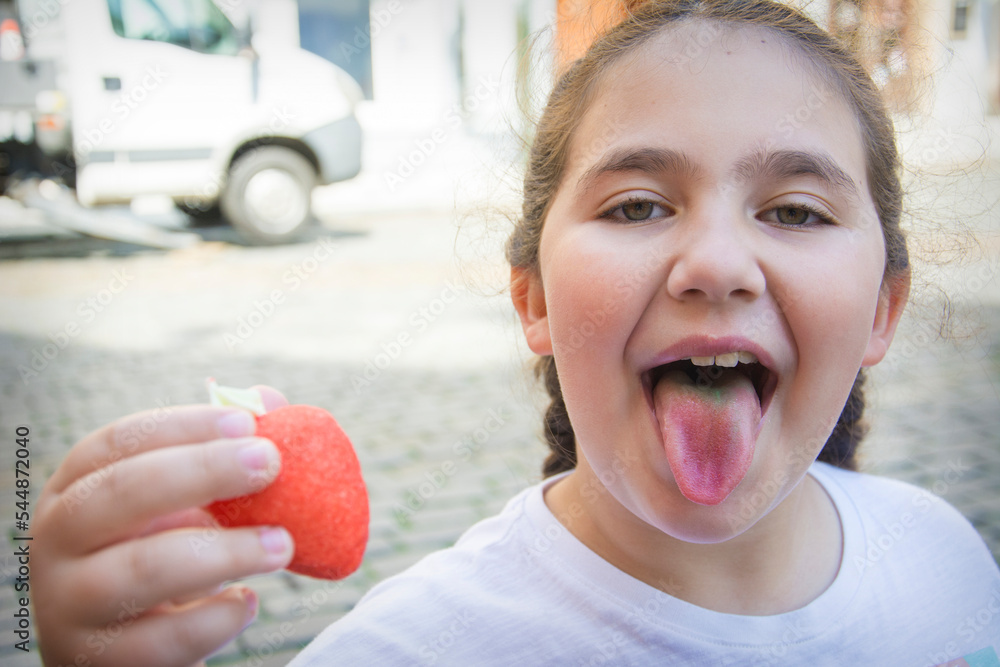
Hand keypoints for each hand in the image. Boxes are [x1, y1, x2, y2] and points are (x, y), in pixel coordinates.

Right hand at [33, 386, 293, 666]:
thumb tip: (268, 398)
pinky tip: (247, 602)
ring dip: (224, 551)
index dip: (184, 426)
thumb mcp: (186, 504)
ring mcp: (69, 603)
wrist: (132, 650)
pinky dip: (214, 619)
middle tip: (270, 463)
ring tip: (282, 544)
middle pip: (121, 493)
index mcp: (77, 487)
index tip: (247, 422)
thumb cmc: (165, 555)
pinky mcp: (97, 659)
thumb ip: (225, 452)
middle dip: (202, 472)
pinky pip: (160, 640)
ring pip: (140, 570)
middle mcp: (58, 539)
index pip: (118, 442)